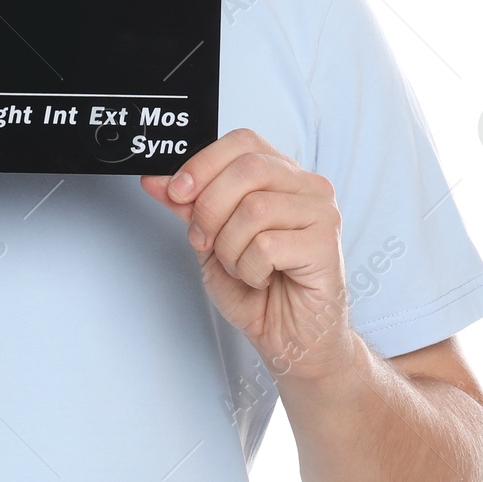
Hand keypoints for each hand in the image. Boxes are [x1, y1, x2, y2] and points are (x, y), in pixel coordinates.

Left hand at [140, 128, 356, 382]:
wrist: (292, 340)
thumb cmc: (260, 290)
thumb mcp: (211, 240)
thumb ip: (187, 206)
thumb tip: (156, 178)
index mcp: (281, 176)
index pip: (242, 142)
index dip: (203, 163)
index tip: (177, 191)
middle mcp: (307, 187)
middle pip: (247, 169)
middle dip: (210, 209)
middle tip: (205, 241)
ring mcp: (321, 214)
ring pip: (255, 208)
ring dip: (230, 246)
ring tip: (239, 266)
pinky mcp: (326, 245)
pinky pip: (267, 244)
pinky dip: (249, 268)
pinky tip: (261, 278)